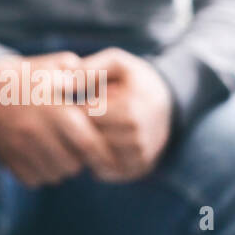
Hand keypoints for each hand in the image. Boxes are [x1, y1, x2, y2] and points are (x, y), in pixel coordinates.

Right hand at [0, 52, 119, 187]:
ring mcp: (18, 146)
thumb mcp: (55, 65)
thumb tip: (105, 84)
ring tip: (61, 150)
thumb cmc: (28, 75)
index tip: (110, 154)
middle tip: (79, 147)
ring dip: (63, 167)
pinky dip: (43, 172)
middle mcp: (34, 130)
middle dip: (81, 159)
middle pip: (72, 164)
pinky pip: (35, 179)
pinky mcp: (6, 158)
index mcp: (51, 108)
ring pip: (55, 174)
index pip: (87, 143)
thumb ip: (84, 74)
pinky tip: (43, 156)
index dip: (103, 153)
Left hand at [78, 47, 174, 181]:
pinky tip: (93, 143)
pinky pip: (105, 172)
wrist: (167, 102)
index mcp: (132, 110)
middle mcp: (138, 137)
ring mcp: (140, 157)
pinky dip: (93, 161)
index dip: (76, 107)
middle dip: (79, 127)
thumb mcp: (117, 62)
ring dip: (84, 145)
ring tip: (83, 129)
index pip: (89, 115)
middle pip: (91, 138)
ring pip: (95, 158)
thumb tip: (67, 82)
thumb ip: (92, 68)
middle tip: (73, 117)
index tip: (74, 100)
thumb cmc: (134, 79)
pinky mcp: (138, 169)